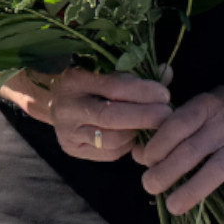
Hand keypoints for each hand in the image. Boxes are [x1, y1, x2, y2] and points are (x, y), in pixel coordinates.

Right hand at [43, 68, 172, 161]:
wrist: (56, 101)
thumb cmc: (91, 82)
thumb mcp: (107, 70)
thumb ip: (136, 73)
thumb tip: (166, 72)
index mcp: (76, 80)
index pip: (114, 88)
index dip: (142, 92)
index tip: (164, 95)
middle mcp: (68, 107)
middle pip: (111, 117)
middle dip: (144, 116)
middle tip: (166, 114)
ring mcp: (68, 132)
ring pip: (111, 139)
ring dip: (137, 132)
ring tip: (152, 124)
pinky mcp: (73, 149)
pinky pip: (109, 153)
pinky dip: (128, 144)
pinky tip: (134, 134)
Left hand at [131, 78, 223, 223]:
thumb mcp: (202, 105)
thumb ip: (172, 127)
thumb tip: (138, 154)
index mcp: (207, 106)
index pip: (178, 125)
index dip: (158, 144)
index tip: (144, 160)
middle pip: (192, 150)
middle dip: (166, 170)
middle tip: (149, 185)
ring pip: (216, 169)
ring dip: (192, 190)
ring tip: (172, 206)